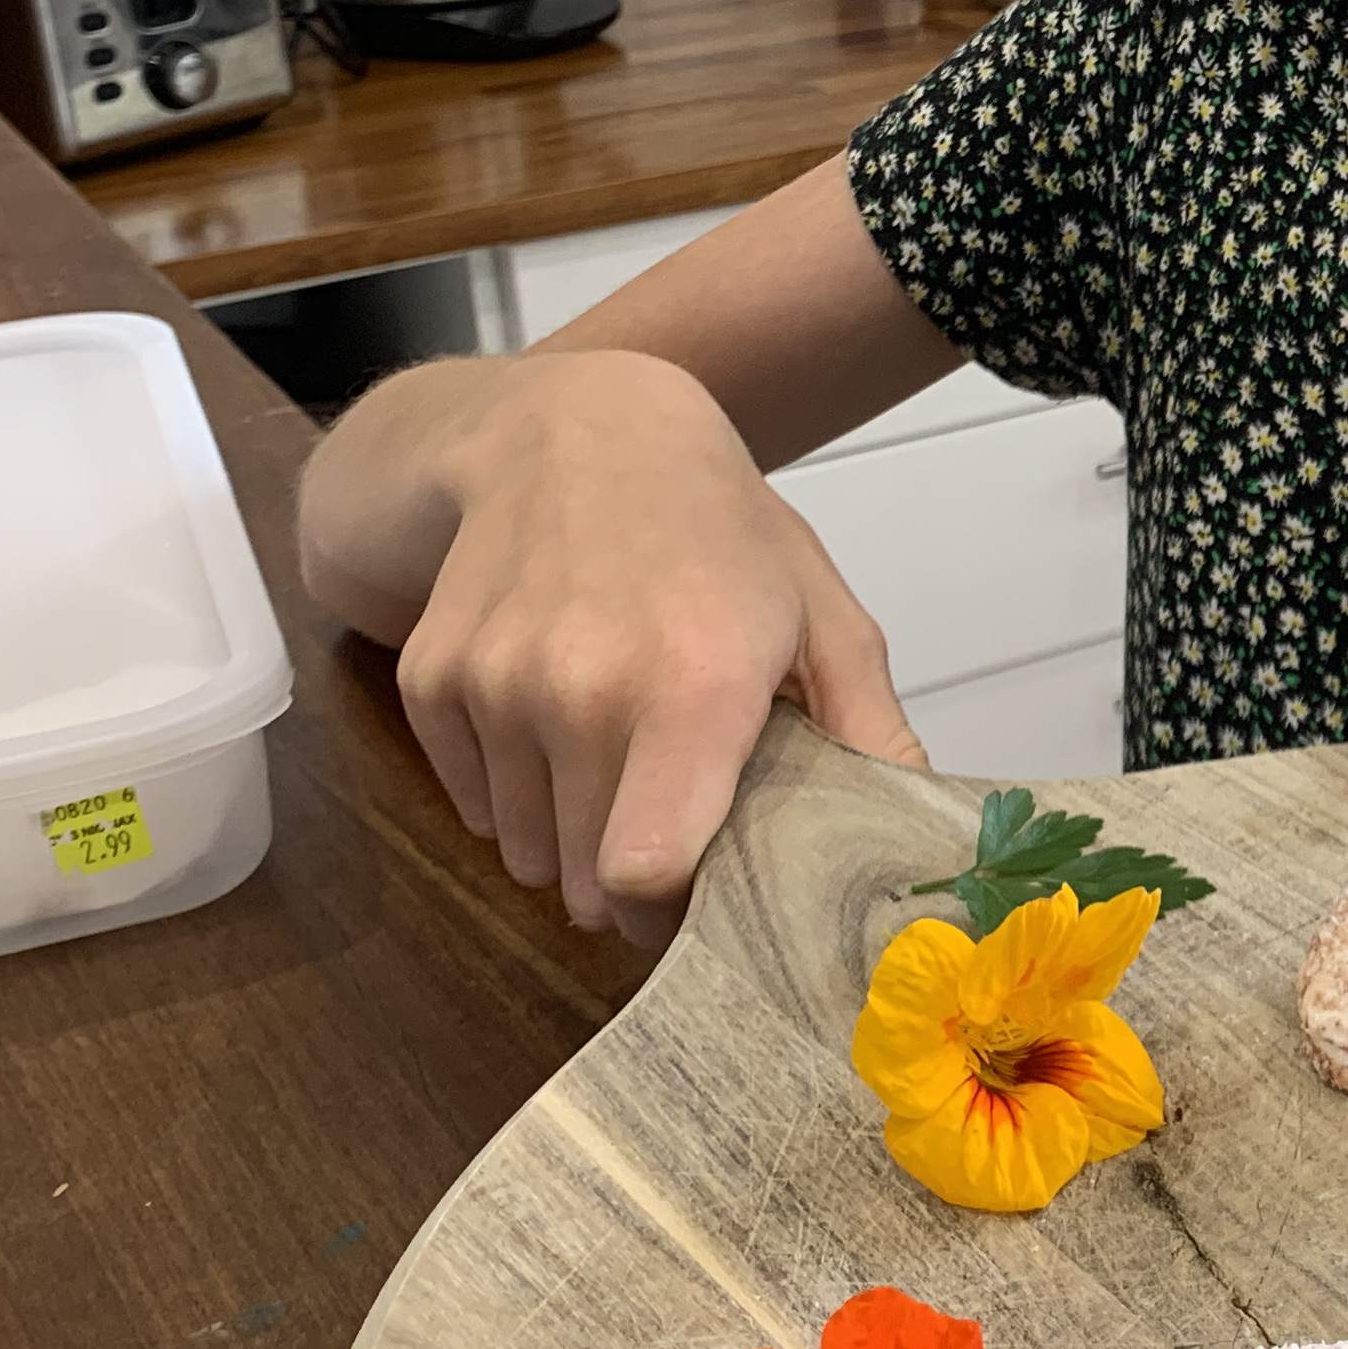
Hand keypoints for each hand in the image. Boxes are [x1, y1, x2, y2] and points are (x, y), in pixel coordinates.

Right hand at [378, 352, 927, 946]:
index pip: (646, 873)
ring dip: (572, 841)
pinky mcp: (431, 682)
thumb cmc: (720, 533)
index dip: (675, 913)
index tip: (706, 899)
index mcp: (692, 685)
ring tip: (620, 762)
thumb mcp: (822, 614)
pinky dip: (515, 798)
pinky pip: (472, 809)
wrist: (577, 435)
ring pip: (525, 856)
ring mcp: (494, 684)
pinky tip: (559, 730)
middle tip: (674, 828)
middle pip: (585, 885)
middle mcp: (578, 690)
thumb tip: (916, 833)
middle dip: (631, 886)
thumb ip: (869, 730)